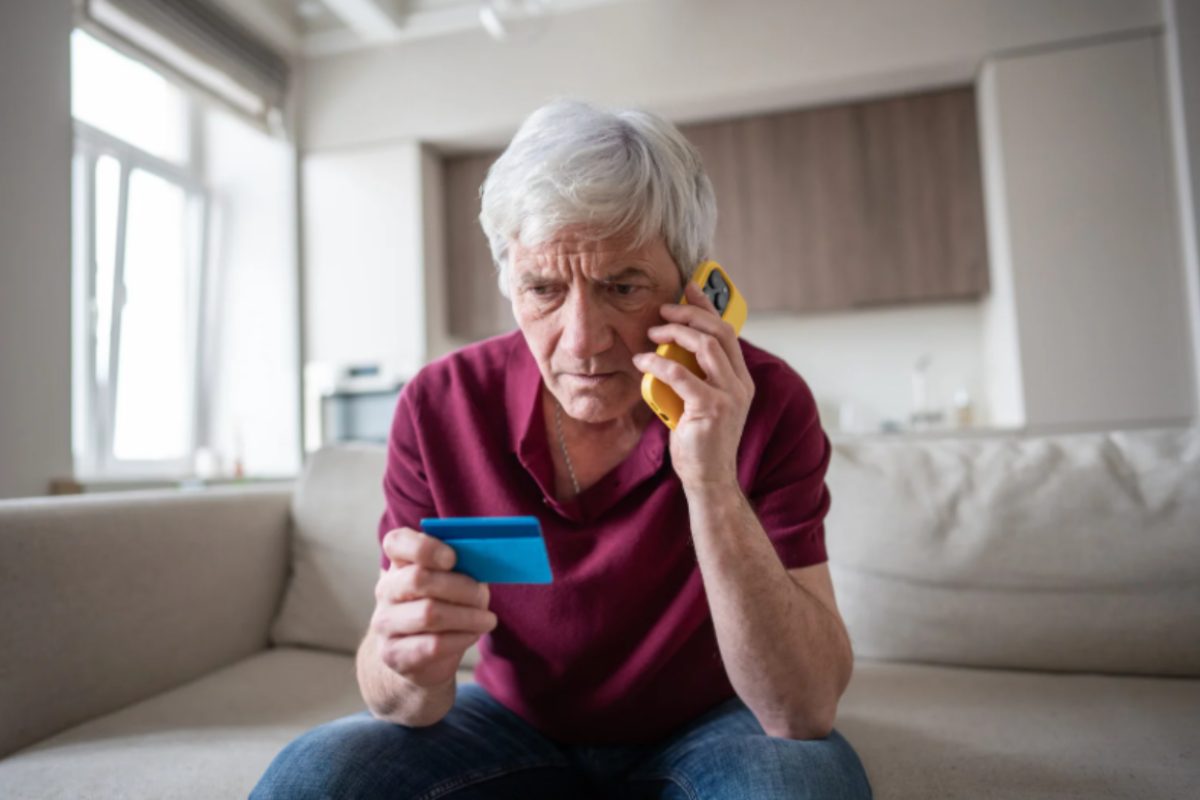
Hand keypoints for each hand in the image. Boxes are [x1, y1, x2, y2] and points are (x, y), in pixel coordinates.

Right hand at [371, 527, 496, 687]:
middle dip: (460, 586)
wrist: (419, 657)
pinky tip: (473, 634)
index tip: (452, 558)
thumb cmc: (442, 607)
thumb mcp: (449, 581)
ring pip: (429, 614)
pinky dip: (462, 638)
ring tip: (487, 619)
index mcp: (399, 563)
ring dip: (467, 616)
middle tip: (483, 597)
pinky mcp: (394, 654)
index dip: (425, 547)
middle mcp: (386, 590)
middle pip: (418, 579)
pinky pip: (433, 644)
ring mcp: (386, 623)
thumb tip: (484, 562)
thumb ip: (460, 566)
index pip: (396, 542)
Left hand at [632, 281, 754, 491]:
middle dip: (689, 314)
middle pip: (719, 332)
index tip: (689, 288)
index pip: (727, 331)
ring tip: (652, 333)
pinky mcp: (712, 409)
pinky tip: (642, 361)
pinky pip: (681, 375)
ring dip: (674, 334)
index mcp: (741, 379)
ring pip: (705, 347)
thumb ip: (697, 376)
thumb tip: (671, 348)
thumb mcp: (702, 401)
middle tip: (663, 310)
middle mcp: (741, 384)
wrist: (708, 478)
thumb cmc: (699, 441)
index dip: (708, 306)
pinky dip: (658, 364)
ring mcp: (730, 396)